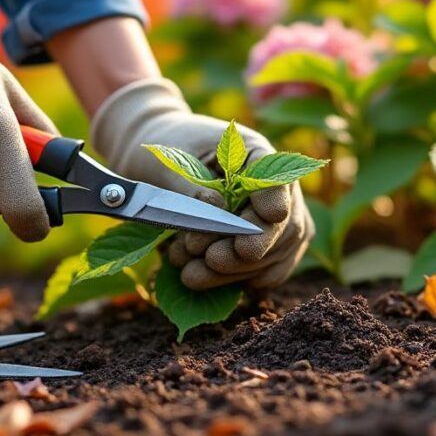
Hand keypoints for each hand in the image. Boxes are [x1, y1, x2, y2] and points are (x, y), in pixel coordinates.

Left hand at [90, 78, 313, 289]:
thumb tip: (218, 208)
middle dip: (246, 251)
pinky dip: (230, 281)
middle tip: (211, 259)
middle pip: (282, 227)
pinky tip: (197, 274)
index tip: (263, 219)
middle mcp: (275, 188)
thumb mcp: (168, 164)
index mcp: (254, 154)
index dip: (273, 201)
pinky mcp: (264, 251)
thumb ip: (191, 186)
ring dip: (231, 272)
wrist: (153, 167)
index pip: (278, 178)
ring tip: (188, 272)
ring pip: (273, 257)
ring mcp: (275, 222)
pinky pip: (262, 275)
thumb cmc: (163, 156)